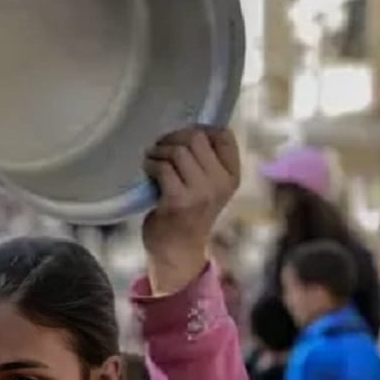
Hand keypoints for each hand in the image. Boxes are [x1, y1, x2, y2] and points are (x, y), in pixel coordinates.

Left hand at [142, 126, 240, 294]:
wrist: (177, 252)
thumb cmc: (188, 214)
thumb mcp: (207, 187)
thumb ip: (205, 161)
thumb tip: (185, 127)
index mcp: (232, 176)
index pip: (224, 135)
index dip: (200, 129)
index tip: (182, 138)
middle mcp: (221, 183)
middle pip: (197, 138)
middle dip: (173, 137)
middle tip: (160, 147)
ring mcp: (202, 193)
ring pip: (178, 151)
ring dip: (159, 151)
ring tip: (152, 158)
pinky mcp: (179, 201)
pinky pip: (163, 167)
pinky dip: (151, 164)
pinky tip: (147, 169)